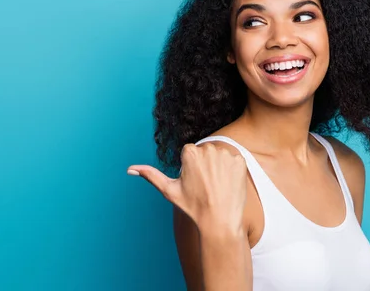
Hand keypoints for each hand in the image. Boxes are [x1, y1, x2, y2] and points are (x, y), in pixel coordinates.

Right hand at [127, 142, 247, 232]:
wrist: (220, 221)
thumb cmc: (193, 206)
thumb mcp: (169, 190)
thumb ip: (151, 175)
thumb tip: (130, 169)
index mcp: (189, 152)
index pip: (189, 153)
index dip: (191, 169)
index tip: (194, 183)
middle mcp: (208, 148)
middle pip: (205, 152)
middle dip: (204, 166)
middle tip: (205, 186)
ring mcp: (225, 154)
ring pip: (219, 156)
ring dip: (218, 167)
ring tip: (217, 186)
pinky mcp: (240, 161)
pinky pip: (233, 161)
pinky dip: (232, 171)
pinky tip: (228, 184)